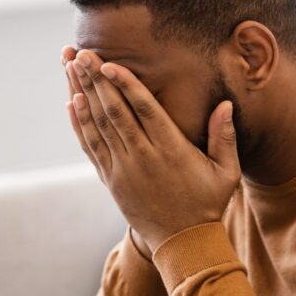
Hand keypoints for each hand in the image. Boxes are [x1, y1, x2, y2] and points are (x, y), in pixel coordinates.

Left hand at [61, 47, 240, 251]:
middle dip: (95, 80)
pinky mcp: (111, 180)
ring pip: (98, 126)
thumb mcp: (226, 172)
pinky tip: (70, 102)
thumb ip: (225, 137)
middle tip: (80, 52)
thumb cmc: (207, 203)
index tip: (108, 64)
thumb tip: (225, 103)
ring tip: (70, 67)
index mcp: (171, 150)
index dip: (124, 85)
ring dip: (82, 94)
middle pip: (114, 112)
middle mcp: (143, 157)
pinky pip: (91, 148)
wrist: (182, 243)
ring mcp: (123, 169)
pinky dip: (79, 124)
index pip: (144, 110)